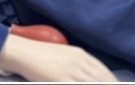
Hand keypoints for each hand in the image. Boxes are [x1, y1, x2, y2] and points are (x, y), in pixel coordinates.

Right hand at [0, 35, 115, 81]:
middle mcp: (79, 63)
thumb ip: (78, 64)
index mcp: (81, 54)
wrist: (22, 52)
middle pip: (102, 80)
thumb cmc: (40, 53)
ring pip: (92, 83)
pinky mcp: (62, 80)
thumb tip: (90, 76)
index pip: (104, 73)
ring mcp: (71, 72)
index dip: (112, 82)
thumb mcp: (63, 54)